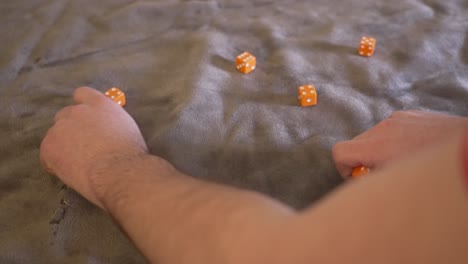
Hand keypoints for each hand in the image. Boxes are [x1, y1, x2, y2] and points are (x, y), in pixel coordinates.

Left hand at [40, 87, 147, 207]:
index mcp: (100, 104)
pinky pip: (47, 155)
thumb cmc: (131, 154)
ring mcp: (61, 128)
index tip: (86, 121)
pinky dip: (55, 163)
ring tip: (79, 164)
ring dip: (63, 146)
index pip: (82, 94)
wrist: (119, 172)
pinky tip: (72, 172)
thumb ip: (111, 121)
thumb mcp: (127, 127)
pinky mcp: (49, 146)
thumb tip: (107, 128)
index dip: (82, 108)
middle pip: (65, 115)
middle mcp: (78, 111)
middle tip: (83, 147)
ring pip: (55, 136)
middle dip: (71, 129)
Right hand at [333, 110, 467, 177]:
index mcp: (378, 147)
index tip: (357, 177)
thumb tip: (361, 181)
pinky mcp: (409, 115)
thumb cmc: (435, 172)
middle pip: (356, 144)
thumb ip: (374, 181)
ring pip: (372, 137)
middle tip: (381, 176)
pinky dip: (393, 141)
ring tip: (401, 163)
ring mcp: (397, 119)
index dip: (343, 168)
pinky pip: (390, 129)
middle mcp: (384, 128)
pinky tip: (413, 151)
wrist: (466, 147)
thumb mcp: (398, 184)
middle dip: (363, 161)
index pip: (340, 152)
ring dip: (378, 151)